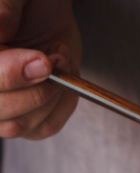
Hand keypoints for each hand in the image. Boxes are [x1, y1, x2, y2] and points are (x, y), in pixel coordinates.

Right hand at [0, 0, 80, 138]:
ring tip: (60, 62)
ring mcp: (2, 105)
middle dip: (36, 89)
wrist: (46, 13)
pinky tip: (66, 80)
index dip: (10, 75)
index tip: (42, 60)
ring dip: (51, 96)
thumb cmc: (27, 4)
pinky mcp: (26, 118)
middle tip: (52, 60)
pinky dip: (63, 104)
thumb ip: (4, 6)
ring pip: (19, 125)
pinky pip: (44, 127)